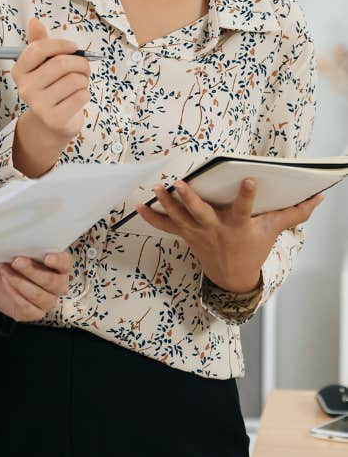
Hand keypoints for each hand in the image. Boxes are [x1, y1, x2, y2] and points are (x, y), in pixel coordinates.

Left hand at [0, 250, 72, 320]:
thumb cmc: (9, 259)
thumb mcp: (15, 248)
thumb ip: (24, 244)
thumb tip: (20, 238)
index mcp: (59, 265)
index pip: (66, 263)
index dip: (59, 261)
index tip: (47, 257)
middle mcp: (58, 284)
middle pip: (53, 282)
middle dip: (33, 271)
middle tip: (16, 261)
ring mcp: (48, 300)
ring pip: (40, 296)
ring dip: (20, 282)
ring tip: (3, 270)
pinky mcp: (35, 312)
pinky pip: (29, 308)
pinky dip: (15, 294)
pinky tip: (5, 282)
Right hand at [12, 18, 90, 176]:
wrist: (53, 122)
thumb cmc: (51, 87)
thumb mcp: (43, 64)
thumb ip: (39, 43)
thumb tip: (33, 21)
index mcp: (20, 71)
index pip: (38, 49)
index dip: (61, 45)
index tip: (73, 48)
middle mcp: (25, 88)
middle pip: (61, 64)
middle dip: (80, 63)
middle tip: (83, 67)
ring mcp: (38, 105)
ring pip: (74, 80)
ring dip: (84, 79)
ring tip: (78, 84)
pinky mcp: (54, 118)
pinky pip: (81, 96)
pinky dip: (85, 94)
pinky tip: (77, 98)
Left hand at [136, 178, 324, 292]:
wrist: (232, 278)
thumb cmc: (252, 249)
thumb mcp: (273, 231)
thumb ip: (294, 213)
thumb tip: (318, 197)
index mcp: (238, 227)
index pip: (244, 209)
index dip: (248, 195)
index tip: (249, 179)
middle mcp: (215, 230)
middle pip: (202, 214)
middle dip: (191, 199)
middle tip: (180, 183)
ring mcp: (197, 234)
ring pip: (180, 218)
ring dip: (166, 203)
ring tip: (157, 186)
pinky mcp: (185, 236)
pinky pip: (165, 227)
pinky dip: (151, 217)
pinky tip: (139, 205)